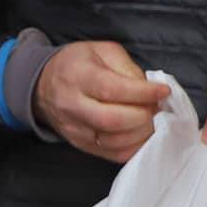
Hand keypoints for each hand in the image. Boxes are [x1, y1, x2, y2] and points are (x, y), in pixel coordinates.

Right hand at [34, 41, 171, 163]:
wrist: (43, 85)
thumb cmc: (76, 65)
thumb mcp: (103, 51)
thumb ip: (127, 68)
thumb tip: (150, 91)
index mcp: (78, 76)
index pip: (113, 90)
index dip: (143, 93)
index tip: (163, 91)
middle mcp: (72, 105)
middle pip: (113, 120)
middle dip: (144, 115)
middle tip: (155, 107)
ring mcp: (75, 129)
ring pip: (115, 141)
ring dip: (142, 133)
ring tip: (149, 119)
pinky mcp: (81, 145)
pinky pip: (113, 154)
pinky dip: (134, 147)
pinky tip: (141, 133)